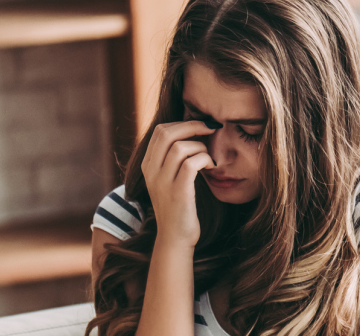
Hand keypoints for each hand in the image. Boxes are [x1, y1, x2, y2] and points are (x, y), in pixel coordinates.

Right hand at [141, 120, 216, 247]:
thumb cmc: (179, 205)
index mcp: (148, 165)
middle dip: (193, 126)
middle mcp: (151, 171)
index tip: (202, 127)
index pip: (160, 131)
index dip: (183, 123)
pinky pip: (191, 164)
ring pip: (180, 147)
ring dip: (201, 146)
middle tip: (211, 130)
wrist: (175, 237)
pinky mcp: (178, 193)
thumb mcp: (170, 179)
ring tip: (210, 157)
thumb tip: (193, 132)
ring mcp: (162, 182)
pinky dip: (205, 159)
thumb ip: (173, 158)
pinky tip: (212, 167)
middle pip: (167, 133)